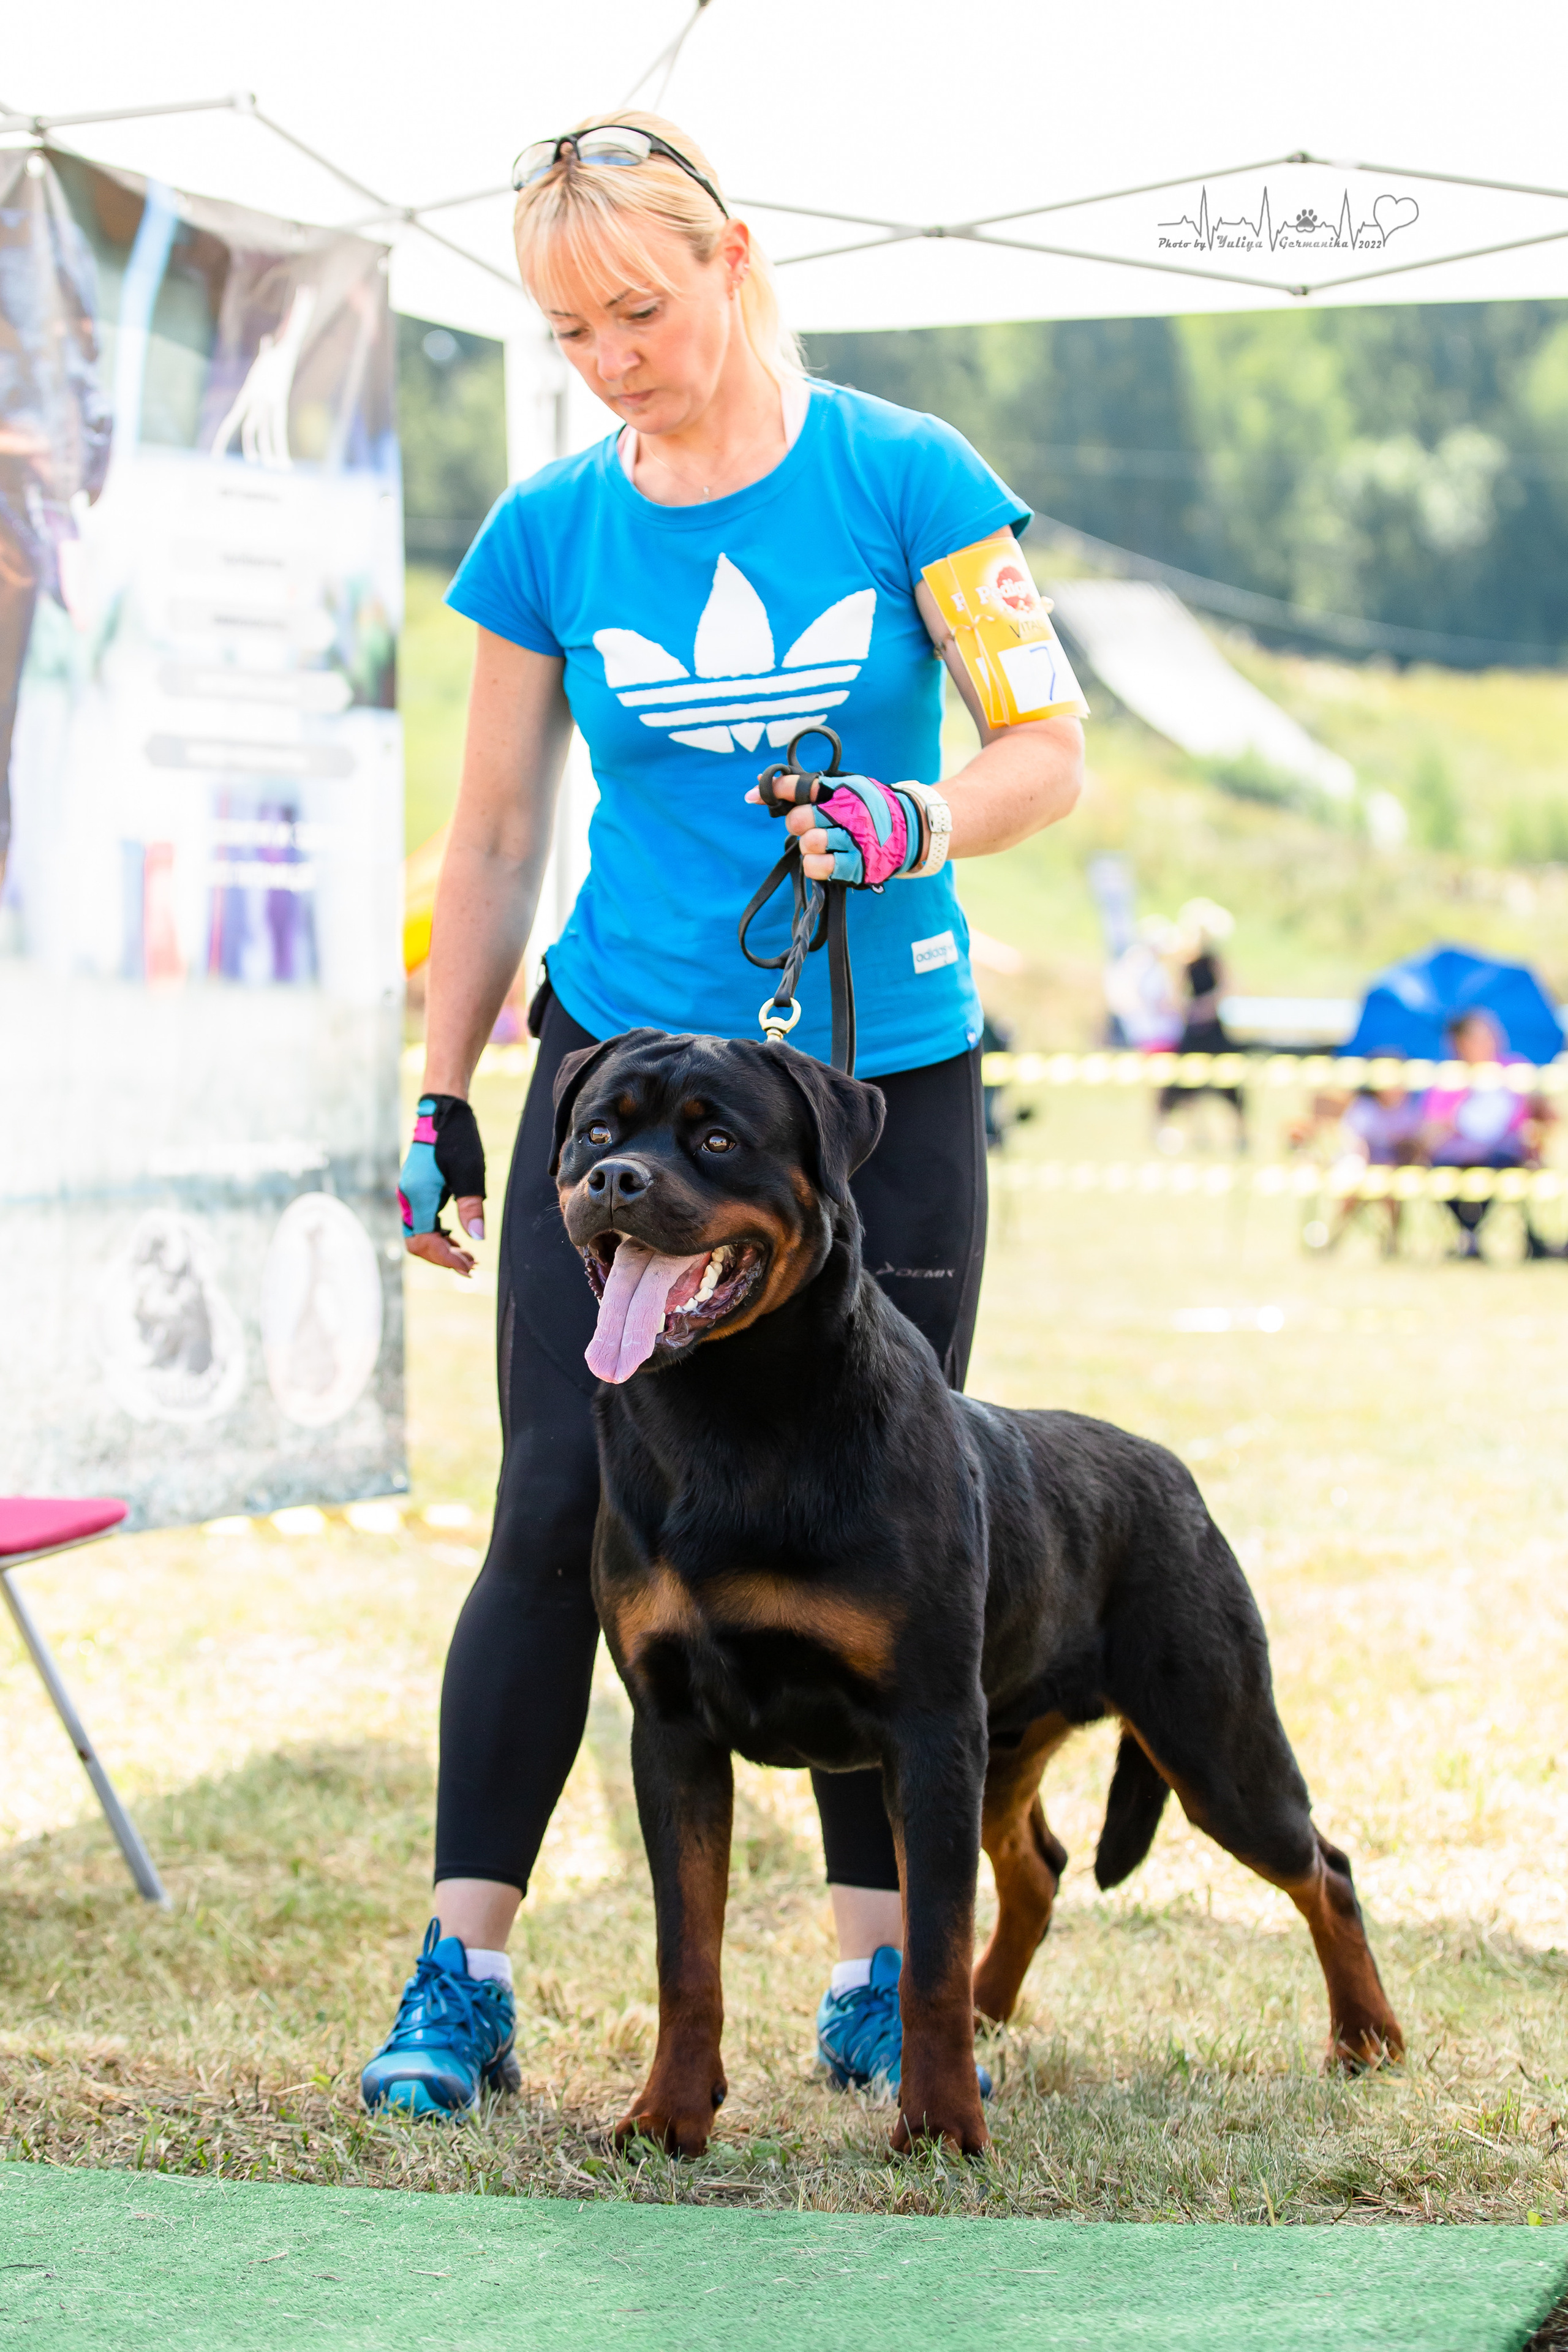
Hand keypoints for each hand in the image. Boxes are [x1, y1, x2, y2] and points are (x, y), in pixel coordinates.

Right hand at [399, 1095, 486, 1278]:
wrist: (442, 1113)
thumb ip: (471, 1207)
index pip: (424, 1240)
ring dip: (442, 1249)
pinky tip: (457, 1241)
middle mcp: (409, 1198)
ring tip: (468, 1258)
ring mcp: (411, 1195)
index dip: (445, 1258)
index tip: (468, 1267)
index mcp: (418, 1195)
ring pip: (419, 1235)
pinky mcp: (417, 1192)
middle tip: (471, 1266)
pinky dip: (439, 1236)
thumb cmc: (457, 1139)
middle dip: (443, 1258)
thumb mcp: (469, 1173)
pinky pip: (423, 1223)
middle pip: (417, 1243)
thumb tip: (477, 1237)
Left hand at [745, 772, 917, 884]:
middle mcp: (849, 812)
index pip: (800, 785)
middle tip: (806, 826)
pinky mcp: (858, 865)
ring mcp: (855, 839)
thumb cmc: (866, 809)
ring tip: (819, 844)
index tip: (753, 796)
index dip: (776, 790)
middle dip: (797, 823)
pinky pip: (820, 868)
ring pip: (810, 844)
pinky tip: (821, 860)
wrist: (909, 830)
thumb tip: (753, 793)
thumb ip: (802, 790)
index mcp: (843, 789)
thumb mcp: (841, 790)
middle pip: (800, 818)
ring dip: (808, 846)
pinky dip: (814, 866)